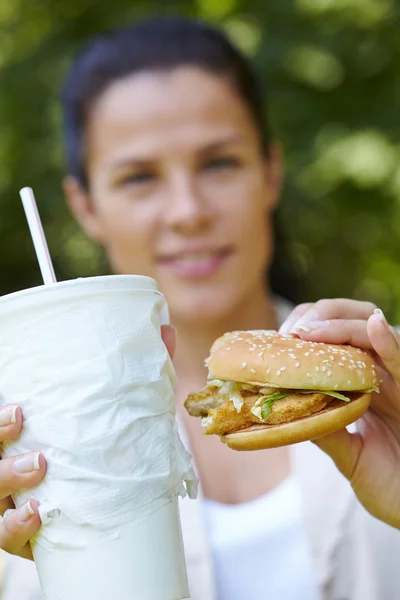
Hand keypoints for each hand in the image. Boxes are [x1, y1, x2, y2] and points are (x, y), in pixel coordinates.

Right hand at [0, 324, 175, 560]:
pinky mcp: (27, 536)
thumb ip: (140, 377)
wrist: (112, 514)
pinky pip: (7, 536)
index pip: (3, 423)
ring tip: (39, 463)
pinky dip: (15, 527)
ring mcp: (15, 502)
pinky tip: (35, 513)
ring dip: (7, 476)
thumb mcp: (123, 415)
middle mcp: (14, 466)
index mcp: (29, 437)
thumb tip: (166, 331)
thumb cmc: (110, 453)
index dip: (0, 416)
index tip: (19, 407)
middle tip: (24, 422)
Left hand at [280, 299, 399, 528]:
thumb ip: (326, 430)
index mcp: (363, 385)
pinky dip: (389, 341)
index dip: (307, 330)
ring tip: (310, 330)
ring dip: (339, 325)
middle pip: (351, 323)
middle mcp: (381, 375)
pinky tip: (374, 324)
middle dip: (319, 317)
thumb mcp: (350, 456)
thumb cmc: (392, 486)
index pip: (334, 340)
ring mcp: (398, 381)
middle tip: (290, 333)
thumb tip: (284, 409)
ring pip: (372, 333)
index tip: (278, 340)